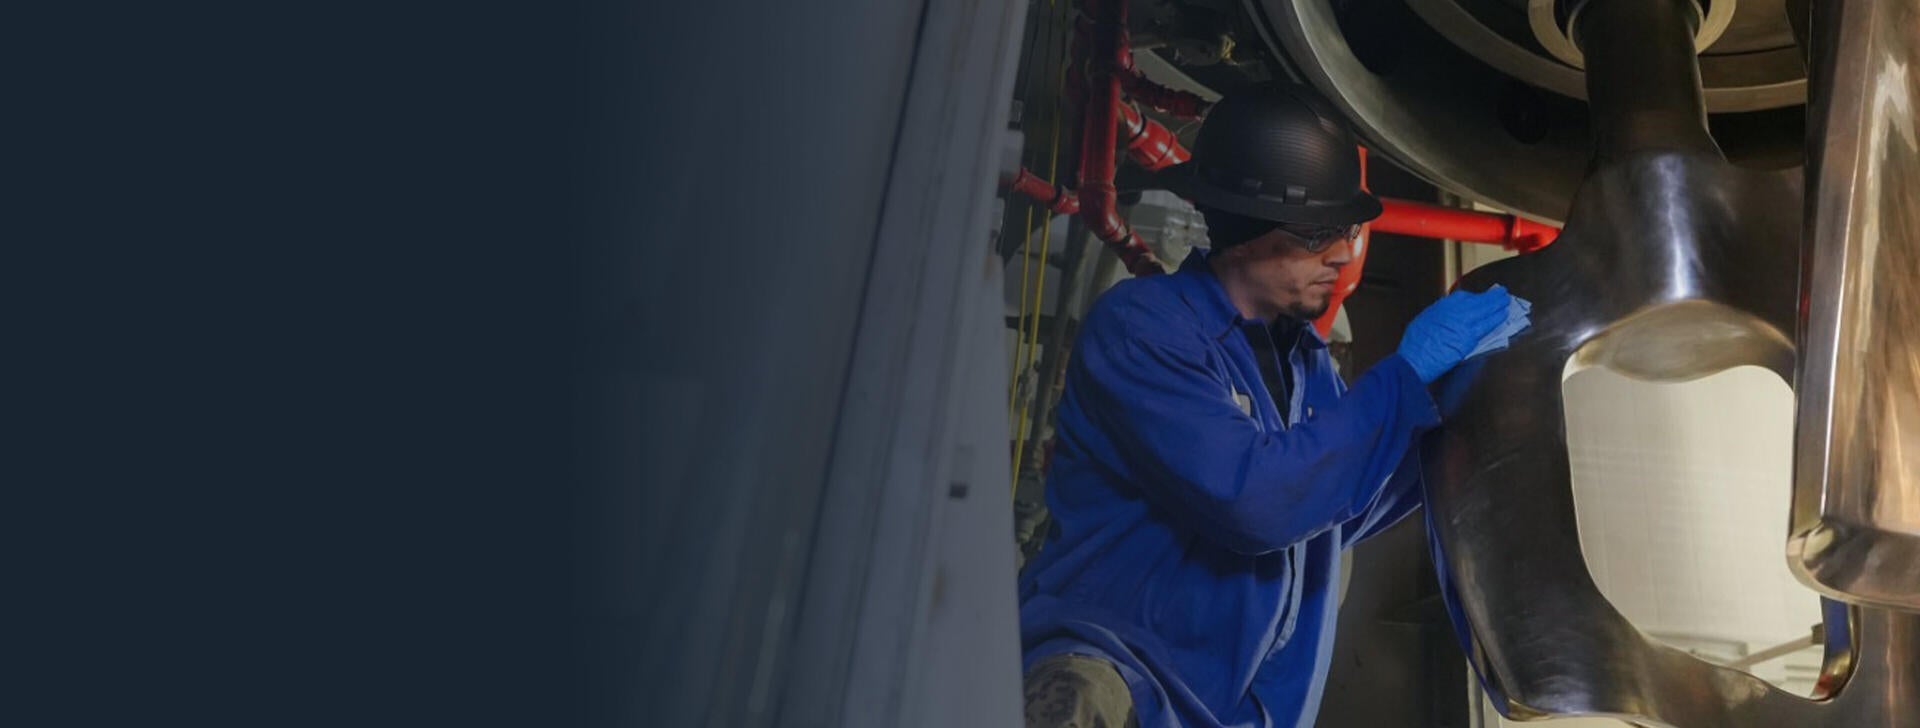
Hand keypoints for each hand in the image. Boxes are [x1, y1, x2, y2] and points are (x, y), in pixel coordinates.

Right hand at [1397, 285, 1518, 382]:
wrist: (1414, 359)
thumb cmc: (1415, 345)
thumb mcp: (1424, 321)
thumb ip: (1440, 316)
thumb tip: (1450, 317)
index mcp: (1441, 307)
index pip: (1463, 297)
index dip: (1476, 297)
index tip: (1481, 297)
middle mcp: (1453, 311)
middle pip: (1478, 301)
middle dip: (1492, 297)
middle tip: (1502, 293)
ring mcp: (1463, 323)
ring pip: (1486, 311)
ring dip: (1498, 306)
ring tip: (1506, 302)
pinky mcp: (1469, 337)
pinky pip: (1487, 326)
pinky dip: (1496, 319)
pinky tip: (1503, 316)